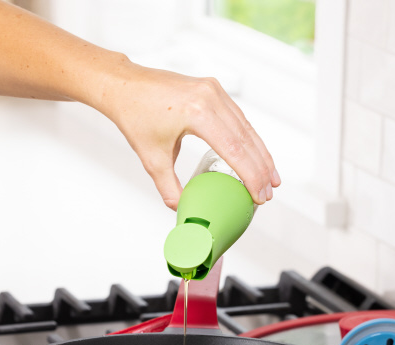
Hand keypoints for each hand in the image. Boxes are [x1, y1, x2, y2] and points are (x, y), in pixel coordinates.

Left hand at [96, 59, 280, 209]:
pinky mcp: (213, 89)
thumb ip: (168, 187)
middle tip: (269, 192)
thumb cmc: (135, 116)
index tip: (259, 195)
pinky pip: (238, 117)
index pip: (234, 149)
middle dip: (261, 169)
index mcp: (196, 112)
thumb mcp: (151, 158)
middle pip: (246, 139)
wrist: (124, 85)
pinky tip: (256, 155)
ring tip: (270, 178)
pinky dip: (249, 139)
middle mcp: (210, 97)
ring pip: (246, 127)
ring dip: (260, 154)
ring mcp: (214, 90)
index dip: (250, 175)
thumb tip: (182, 209)